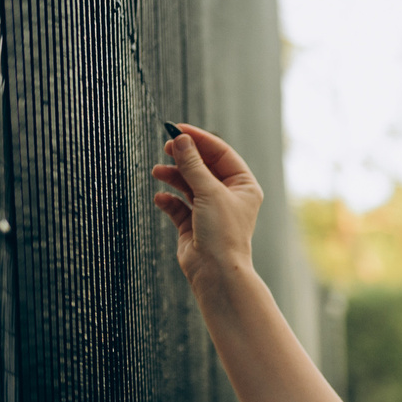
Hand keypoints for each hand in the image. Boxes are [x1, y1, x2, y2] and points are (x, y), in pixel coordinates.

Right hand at [150, 124, 262, 288]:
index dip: (200, 140)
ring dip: (173, 176)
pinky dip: (169, 199)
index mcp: (243, 186)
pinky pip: (178, 205)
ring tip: (158, 171)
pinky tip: (161, 198)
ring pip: (188, 184)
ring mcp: (210, 210)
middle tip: (166, 148)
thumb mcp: (209, 192)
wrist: (215, 272)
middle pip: (203, 167)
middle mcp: (228, 197)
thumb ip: (192, 164)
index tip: (178, 129)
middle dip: (184, 157)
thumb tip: (180, 140)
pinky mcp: (193, 225)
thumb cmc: (222, 233)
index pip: (221, 153)